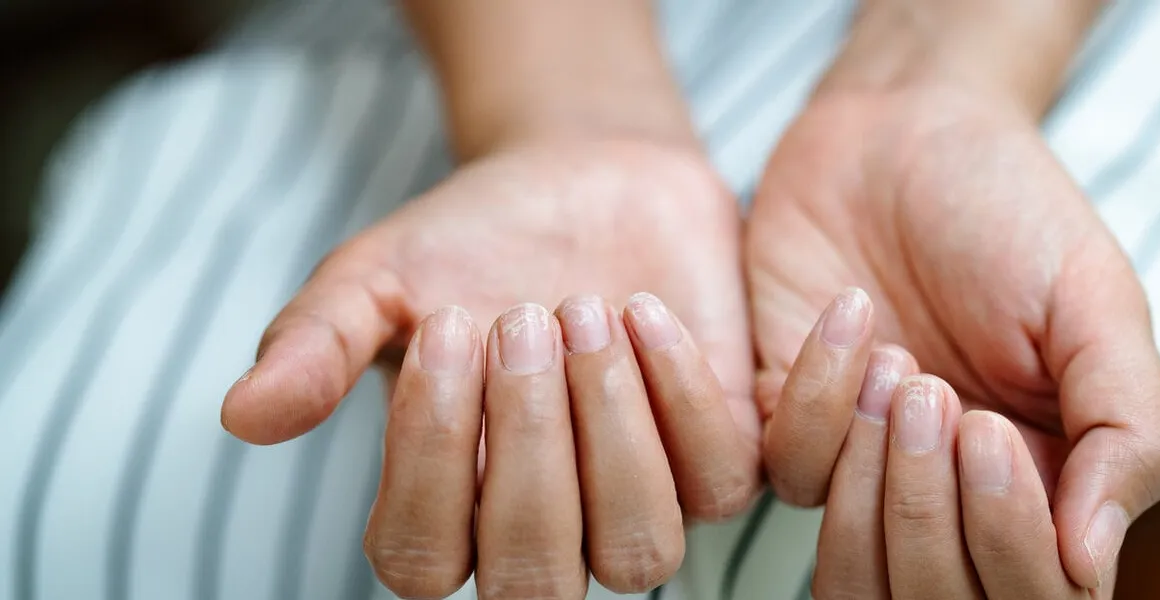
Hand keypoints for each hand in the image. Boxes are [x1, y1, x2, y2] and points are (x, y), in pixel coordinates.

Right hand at [221, 138, 759, 597]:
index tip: (445, 327)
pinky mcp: (717, 458)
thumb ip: (315, 346)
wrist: (580, 180)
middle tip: (516, 315)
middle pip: (535, 579)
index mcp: (445, 508)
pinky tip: (641, 308)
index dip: (428, 457)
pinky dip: (680, 393)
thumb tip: (243, 415)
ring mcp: (636, 502)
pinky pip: (720, 480)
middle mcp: (543, 531)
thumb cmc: (470, 242)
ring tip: (582, 309)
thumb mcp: (377, 280)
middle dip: (527, 444)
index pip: (421, 559)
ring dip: (608, 429)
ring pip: (640, 550)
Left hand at [749, 87, 1159, 589]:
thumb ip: (1123, 431)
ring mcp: (863, 461)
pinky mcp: (781, 417)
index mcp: (1041, 480)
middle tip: (939, 395)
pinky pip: (785, 468)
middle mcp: (948, 490)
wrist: (901, 133)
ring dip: (872, 468)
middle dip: (929, 513)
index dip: (1007, 543)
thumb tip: (1091, 562)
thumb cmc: (1008, 212)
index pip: (1028, 593)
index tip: (990, 430)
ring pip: (848, 562)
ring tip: (898, 358)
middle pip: (929, 597)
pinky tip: (849, 314)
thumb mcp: (1095, 305)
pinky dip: (814, 397)